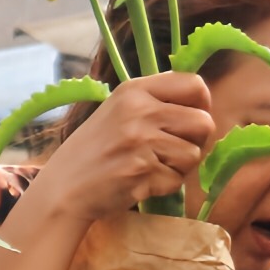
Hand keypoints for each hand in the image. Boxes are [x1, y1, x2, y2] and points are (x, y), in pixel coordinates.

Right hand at [24, 71, 215, 225]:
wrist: (65, 185)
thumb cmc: (95, 147)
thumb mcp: (119, 109)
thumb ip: (155, 100)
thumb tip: (201, 97)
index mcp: (136, 90)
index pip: (194, 84)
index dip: (202, 104)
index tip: (190, 119)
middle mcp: (141, 111)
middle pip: (203, 122)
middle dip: (195, 140)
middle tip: (173, 149)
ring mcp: (142, 142)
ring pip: (194, 154)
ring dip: (179, 166)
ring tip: (153, 165)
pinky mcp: (144, 172)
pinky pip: (177, 180)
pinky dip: (164, 185)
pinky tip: (142, 181)